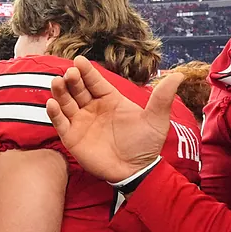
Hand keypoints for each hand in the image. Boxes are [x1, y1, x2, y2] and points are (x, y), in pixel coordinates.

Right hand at [46, 57, 180, 181]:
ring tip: (57, 83)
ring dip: (60, 92)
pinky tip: (51, 104)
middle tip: (70, 74)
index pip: (95, 81)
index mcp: (110, 99)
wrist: (135, 171)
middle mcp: (93, 108)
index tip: (79, 61)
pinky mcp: (72, 137)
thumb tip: (179, 75)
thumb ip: (162, 98)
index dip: (87, 71)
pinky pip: (60, 122)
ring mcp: (81, 122)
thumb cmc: (145, 145)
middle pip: (78, 89)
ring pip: (66, 102)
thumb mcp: (156, 119)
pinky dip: (54, 113)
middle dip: (72, 80)